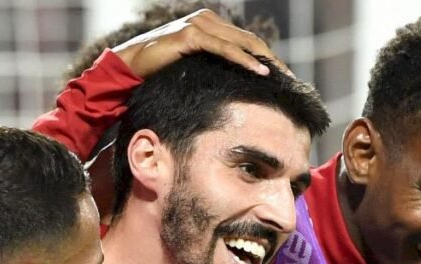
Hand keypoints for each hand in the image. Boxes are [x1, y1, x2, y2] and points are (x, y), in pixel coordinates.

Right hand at [112, 8, 288, 77]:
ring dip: (263, 59)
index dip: (266, 56)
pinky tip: (258, 72)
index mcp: (210, 24)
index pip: (245, 40)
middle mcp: (207, 19)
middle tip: (290, 78)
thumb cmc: (159, 71)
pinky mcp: (190, 34)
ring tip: (280, 76)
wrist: (130, 66)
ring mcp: (199, 24)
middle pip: (248, 39)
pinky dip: (243, 60)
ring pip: (240, 42)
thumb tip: (233, 86)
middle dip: (272, 58)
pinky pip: (224, 48)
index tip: (282, 75)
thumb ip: (211, 67)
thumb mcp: (192, 68)